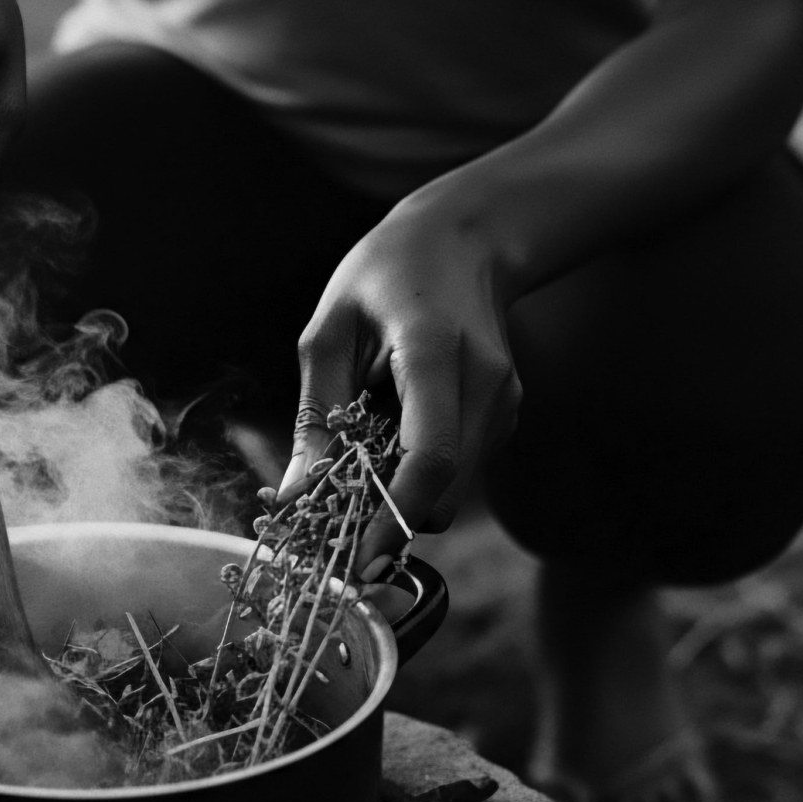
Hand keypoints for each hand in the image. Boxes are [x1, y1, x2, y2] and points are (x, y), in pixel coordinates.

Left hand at [280, 187, 522, 573]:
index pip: (430, 457)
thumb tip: (294, 499)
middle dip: (388, 518)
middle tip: (333, 515)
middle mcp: (486, 383)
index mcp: (436, 353)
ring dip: (401, 494)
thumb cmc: (383, 277)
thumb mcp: (330, 334)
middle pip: (443, 492)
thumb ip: (315, 418)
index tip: (357, 562)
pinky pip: (459, 471)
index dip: (394, 519)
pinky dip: (419, 473)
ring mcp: (505, 401)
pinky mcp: (507, 414)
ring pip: (452, 491)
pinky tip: (396, 428)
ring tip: (364, 447)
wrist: (465, 239)